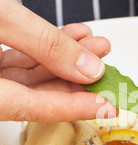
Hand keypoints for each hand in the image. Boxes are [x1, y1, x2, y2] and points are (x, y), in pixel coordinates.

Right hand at [0, 0, 115, 121]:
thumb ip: (44, 43)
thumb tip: (88, 69)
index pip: (30, 108)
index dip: (72, 107)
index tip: (106, 106)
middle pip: (34, 94)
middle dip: (75, 78)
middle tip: (108, 69)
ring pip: (30, 74)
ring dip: (66, 59)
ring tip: (97, 45)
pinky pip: (20, 58)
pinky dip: (47, 47)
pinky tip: (72, 36)